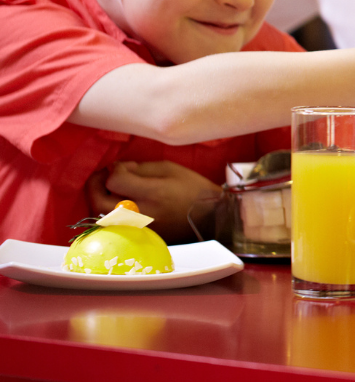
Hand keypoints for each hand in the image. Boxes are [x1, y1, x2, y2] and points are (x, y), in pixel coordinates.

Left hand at [86, 161, 221, 243]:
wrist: (210, 218)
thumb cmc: (193, 189)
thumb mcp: (171, 169)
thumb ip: (141, 168)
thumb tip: (118, 169)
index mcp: (153, 193)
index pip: (115, 181)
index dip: (114, 170)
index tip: (123, 166)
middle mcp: (141, 214)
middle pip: (99, 201)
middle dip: (96, 184)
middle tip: (104, 175)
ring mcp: (138, 228)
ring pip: (101, 216)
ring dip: (100, 199)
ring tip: (110, 189)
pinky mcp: (138, 236)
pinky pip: (113, 224)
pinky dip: (110, 212)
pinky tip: (119, 202)